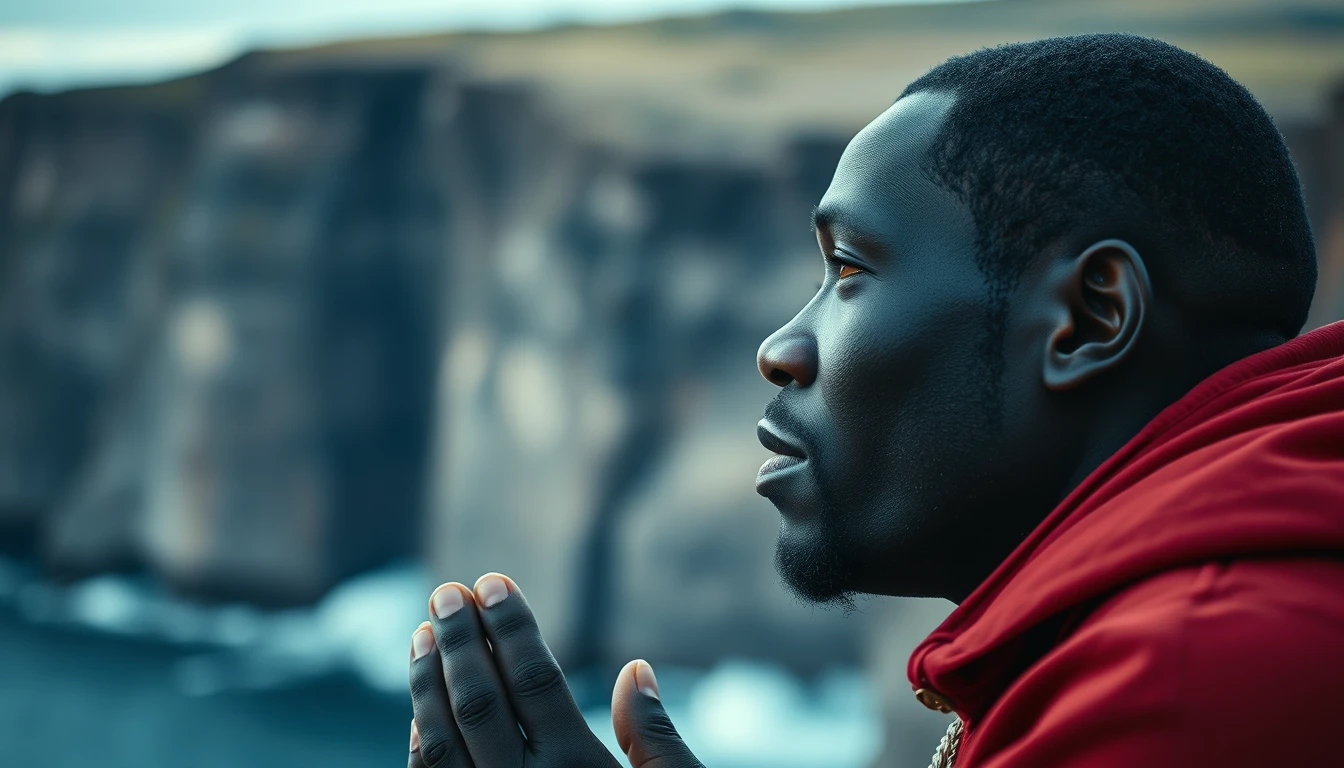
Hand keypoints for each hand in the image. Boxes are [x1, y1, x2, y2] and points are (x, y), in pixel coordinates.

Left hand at [407, 572, 704, 767]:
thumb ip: (659, 739)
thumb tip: (633, 668)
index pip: (532, 682)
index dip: (512, 627)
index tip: (493, 580)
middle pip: (479, 703)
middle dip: (460, 641)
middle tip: (445, 590)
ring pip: (440, 745)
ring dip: (426, 684)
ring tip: (421, 634)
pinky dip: (419, 746)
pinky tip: (418, 713)